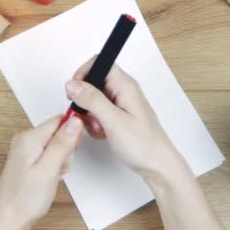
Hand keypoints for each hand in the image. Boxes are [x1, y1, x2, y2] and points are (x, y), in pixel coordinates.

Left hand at [0, 115, 82, 229]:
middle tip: (59, 167)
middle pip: (58, 132)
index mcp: (29, 137)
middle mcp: (25, 139)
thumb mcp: (49, 169)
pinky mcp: (28, 160)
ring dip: (60, 160)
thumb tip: (75, 120)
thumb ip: (62, 143)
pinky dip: (53, 166)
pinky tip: (48, 178)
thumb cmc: (24, 198)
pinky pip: (49, 155)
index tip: (75, 148)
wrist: (8, 219)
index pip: (59, 120)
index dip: (72, 131)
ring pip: (55, 145)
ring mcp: (25, 150)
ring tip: (52, 176)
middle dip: (66, 149)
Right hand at [65, 58, 188, 180]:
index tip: (74, 91)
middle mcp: (123, 91)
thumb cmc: (143, 144)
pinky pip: (98, 113)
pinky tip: (103, 134)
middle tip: (86, 115)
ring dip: (90, 114)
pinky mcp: (118, 116)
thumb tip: (72, 84)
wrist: (157, 166)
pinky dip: (95, 123)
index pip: (99, 63)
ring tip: (99, 128)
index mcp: (125, 86)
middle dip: (84, 100)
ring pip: (93, 100)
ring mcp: (120, 104)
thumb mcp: (113, 121)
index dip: (83, 74)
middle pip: (93, 83)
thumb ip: (92, 100)